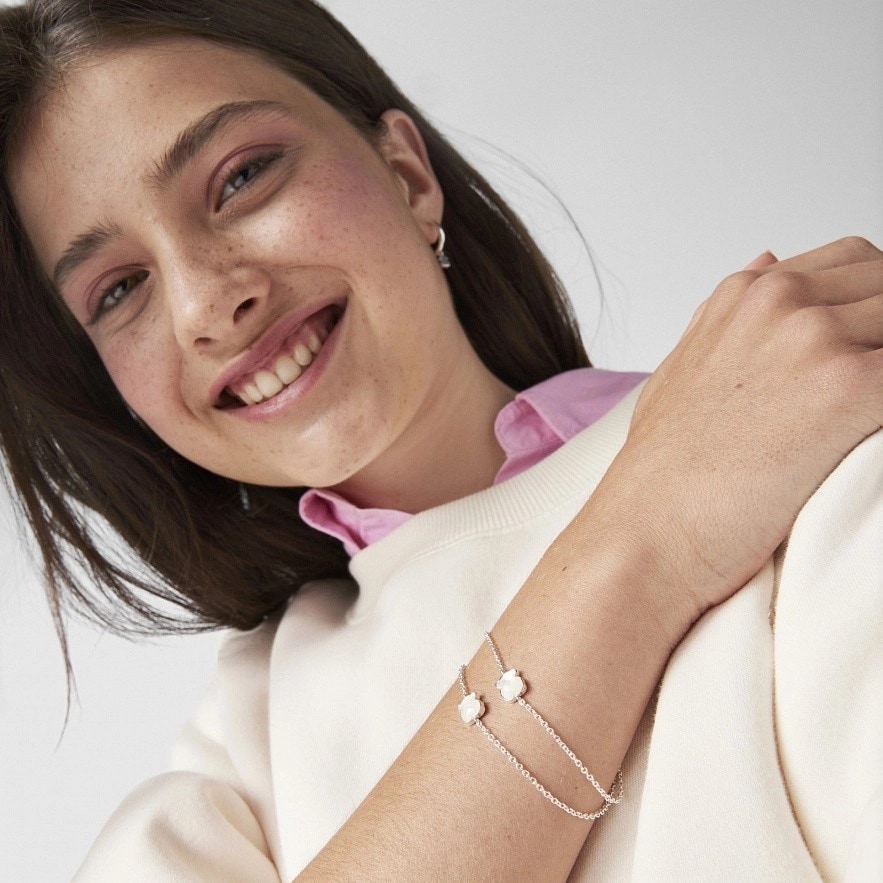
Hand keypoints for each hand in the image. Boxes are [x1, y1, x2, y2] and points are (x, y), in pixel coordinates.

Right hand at [600, 236, 882, 623]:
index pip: (854, 263)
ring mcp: (814, 338)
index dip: (877, 304)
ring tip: (867, 417)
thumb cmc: (663, 471)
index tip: (874, 350)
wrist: (648, 532)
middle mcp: (780, 300)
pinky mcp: (848, 389)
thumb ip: (726, 316)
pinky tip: (877, 437)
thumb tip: (768, 261)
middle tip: (868, 392)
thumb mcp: (681, 371)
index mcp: (746, 295)